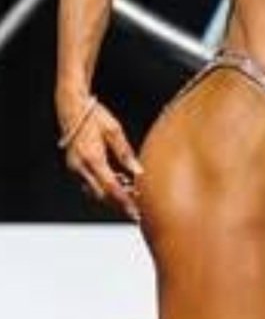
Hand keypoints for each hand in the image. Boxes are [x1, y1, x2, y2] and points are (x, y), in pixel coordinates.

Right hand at [61, 99, 143, 222]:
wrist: (72, 107)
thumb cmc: (95, 116)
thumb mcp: (114, 131)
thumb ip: (126, 153)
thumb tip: (139, 171)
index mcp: (93, 157)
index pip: (111, 187)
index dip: (125, 202)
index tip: (136, 211)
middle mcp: (81, 166)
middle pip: (102, 195)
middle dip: (119, 204)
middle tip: (136, 210)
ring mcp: (75, 168)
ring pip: (94, 192)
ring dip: (111, 197)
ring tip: (130, 197)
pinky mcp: (73, 167)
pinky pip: (88, 184)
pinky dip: (102, 188)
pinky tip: (117, 183)